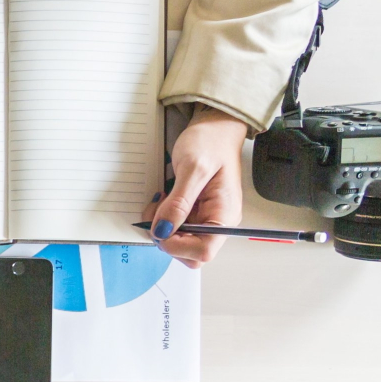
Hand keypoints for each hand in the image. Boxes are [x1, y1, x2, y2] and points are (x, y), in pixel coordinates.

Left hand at [143, 106, 249, 267]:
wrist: (214, 128)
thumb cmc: (210, 143)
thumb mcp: (193, 169)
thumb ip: (179, 202)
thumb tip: (164, 230)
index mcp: (225, 215)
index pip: (203, 251)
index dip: (177, 246)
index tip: (159, 228)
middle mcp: (218, 221)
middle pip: (191, 253)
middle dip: (167, 238)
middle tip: (156, 214)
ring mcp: (206, 218)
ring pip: (180, 241)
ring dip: (162, 228)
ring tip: (159, 202)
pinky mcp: (195, 212)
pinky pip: (176, 226)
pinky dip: (163, 219)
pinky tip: (162, 200)